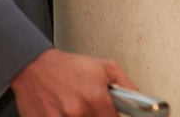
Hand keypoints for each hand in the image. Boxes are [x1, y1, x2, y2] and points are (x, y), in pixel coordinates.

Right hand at [12, 48, 132, 116]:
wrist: (35, 67)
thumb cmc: (70, 67)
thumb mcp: (106, 68)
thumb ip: (128, 87)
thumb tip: (144, 103)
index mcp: (95, 97)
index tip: (111, 114)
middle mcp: (78, 111)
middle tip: (92, 109)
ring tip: (77, 109)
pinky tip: (64, 110)